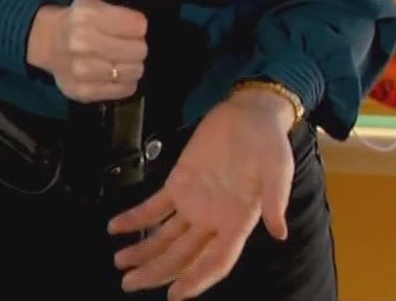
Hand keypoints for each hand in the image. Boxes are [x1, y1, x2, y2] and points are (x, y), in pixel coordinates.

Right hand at [26, 0, 171, 102]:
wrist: (48, 42)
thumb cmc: (82, 15)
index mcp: (88, 15)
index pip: (138, 25)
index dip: (139, 24)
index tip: (131, 24)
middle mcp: (81, 43)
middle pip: (138, 50)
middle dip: (138, 46)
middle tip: (128, 43)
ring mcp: (81, 71)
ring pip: (134, 72)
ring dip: (133, 65)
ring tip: (122, 58)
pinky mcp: (83, 92)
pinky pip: (124, 90)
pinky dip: (125, 82)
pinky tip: (116, 73)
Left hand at [107, 89, 295, 298]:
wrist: (251, 113)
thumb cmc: (270, 142)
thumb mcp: (278, 168)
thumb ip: (276, 200)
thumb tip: (280, 232)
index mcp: (239, 222)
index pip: (217, 261)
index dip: (197, 279)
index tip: (175, 294)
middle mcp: (214, 219)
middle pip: (182, 255)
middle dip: (157, 272)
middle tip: (130, 284)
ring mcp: (194, 203)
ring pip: (164, 236)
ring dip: (142, 251)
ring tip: (120, 263)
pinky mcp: (179, 182)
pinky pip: (153, 206)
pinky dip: (134, 217)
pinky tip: (115, 227)